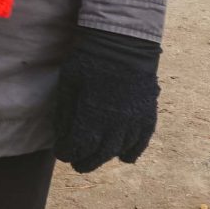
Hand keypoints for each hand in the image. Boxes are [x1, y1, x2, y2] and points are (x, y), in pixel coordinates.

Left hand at [52, 27, 159, 172]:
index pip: (77, 147)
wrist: (123, 45)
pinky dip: (130, 151)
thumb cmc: (90, 61)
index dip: (66, 153)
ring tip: (96, 156)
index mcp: (91, 117)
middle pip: (98, 155)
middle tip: (76, 163)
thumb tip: (61, 134)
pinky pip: (140, 143)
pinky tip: (122, 155)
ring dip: (105, 157)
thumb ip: (64, 111)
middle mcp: (114, 125)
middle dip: (84, 162)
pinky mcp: (148, 116)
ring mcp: (133, 122)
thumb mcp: (68, 83)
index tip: (61, 152)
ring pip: (118, 151)